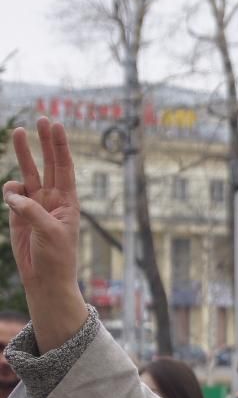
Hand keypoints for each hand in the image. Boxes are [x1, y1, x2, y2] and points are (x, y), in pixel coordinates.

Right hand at [2, 118, 87, 352]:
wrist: (45, 278)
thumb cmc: (57, 258)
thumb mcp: (49, 234)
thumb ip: (32, 212)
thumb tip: (14, 195)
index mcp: (68, 202)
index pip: (64, 168)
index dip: (60, 147)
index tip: (57, 126)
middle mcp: (53, 199)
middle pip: (48, 164)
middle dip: (45, 142)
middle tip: (42, 119)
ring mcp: (35, 204)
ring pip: (29, 173)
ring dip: (23, 153)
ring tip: (18, 131)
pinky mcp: (19, 213)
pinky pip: (12, 193)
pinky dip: (9, 190)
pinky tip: (11, 199)